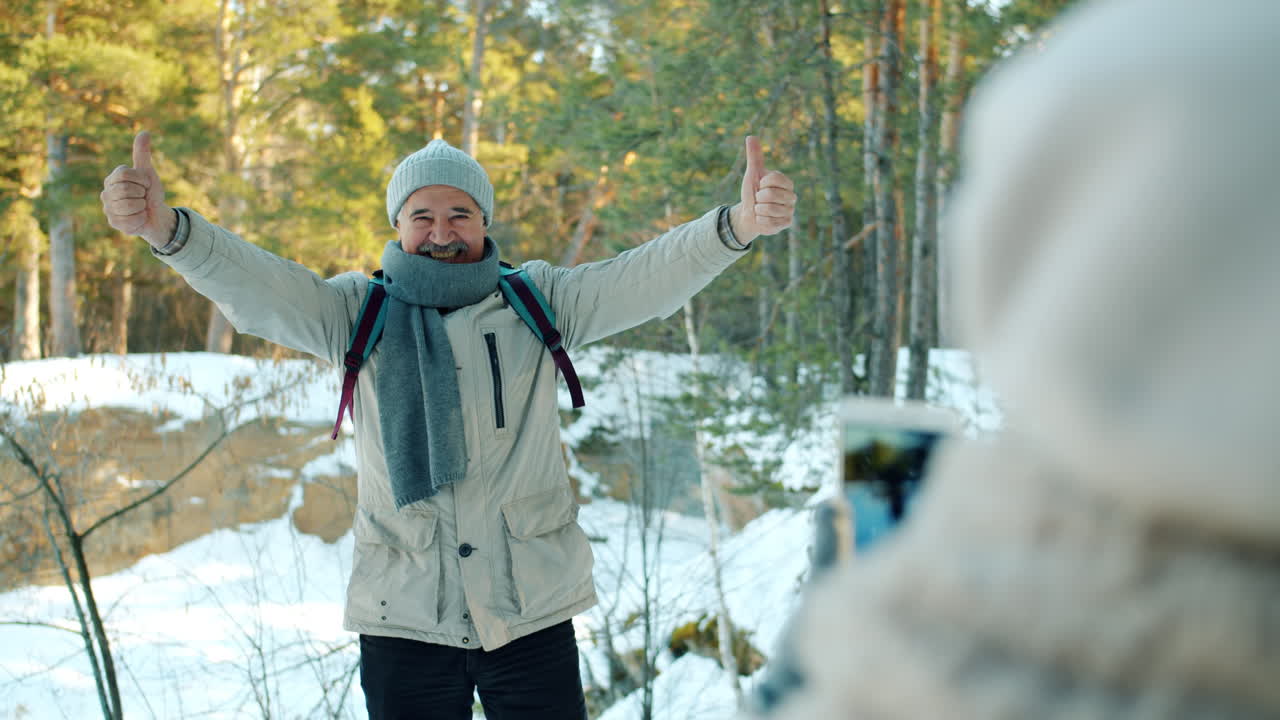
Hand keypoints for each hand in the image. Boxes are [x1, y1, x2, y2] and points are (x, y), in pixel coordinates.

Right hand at [101, 131, 175, 248]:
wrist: (156, 214)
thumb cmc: (149, 192)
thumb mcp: (148, 172)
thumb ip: (142, 154)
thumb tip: (145, 132)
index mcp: (112, 178)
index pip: (125, 173)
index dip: (142, 179)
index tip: (145, 184)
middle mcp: (106, 193)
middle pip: (126, 189)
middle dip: (142, 193)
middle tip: (143, 197)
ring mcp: (108, 209)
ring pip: (128, 205)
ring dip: (142, 207)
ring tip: (140, 207)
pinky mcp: (113, 223)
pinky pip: (131, 220)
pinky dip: (141, 219)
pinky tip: (139, 218)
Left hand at [730, 135, 795, 242]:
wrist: (749, 214)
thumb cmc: (753, 192)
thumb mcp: (752, 173)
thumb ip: (754, 156)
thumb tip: (751, 136)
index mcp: (787, 183)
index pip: (774, 178)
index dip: (762, 182)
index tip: (761, 185)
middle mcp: (792, 196)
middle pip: (770, 194)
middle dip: (759, 197)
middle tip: (760, 199)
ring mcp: (790, 211)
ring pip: (769, 208)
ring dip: (758, 209)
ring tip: (761, 209)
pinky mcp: (786, 224)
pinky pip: (768, 221)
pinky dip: (760, 220)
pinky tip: (763, 219)